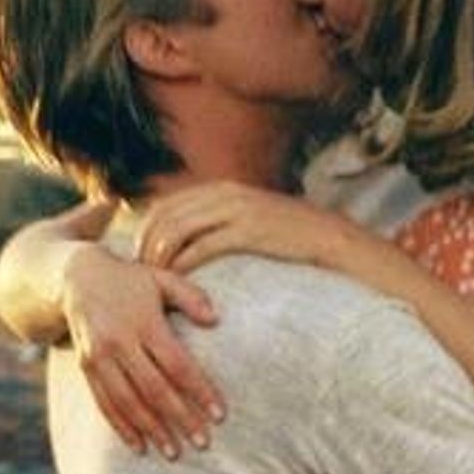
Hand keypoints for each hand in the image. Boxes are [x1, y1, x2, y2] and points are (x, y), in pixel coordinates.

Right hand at [61, 248, 225, 458]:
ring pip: (128, 402)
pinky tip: (139, 446)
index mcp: (143, 322)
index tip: (219, 415)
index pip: (178, 365)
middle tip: (203, 443)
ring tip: (174, 453)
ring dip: (152, 430)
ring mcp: (99, 357)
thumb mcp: (161, 278)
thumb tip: (216, 320)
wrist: (76, 276)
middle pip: (154, 389)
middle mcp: (119, 341)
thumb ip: (190, 296)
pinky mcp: (86, 367)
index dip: (200, 391)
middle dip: (180, 418)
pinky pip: (104, 403)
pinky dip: (121, 427)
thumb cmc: (131, 280)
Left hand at [136, 182, 335, 273]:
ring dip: (160, 257)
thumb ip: (223, 223)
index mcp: (221, 189)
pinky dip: (184, 265)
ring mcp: (236, 210)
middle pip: (164, 216)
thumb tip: (194, 242)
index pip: (165, 205)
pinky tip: (178, 283)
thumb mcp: (253, 219)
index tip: (140, 260)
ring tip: (155, 283)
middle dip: (145, 246)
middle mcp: (224, 193)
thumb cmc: (293, 238)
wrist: (332, 239)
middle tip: (140, 276)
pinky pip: (202, 247)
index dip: (145, 232)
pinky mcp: (248, 231)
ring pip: (177, 230)